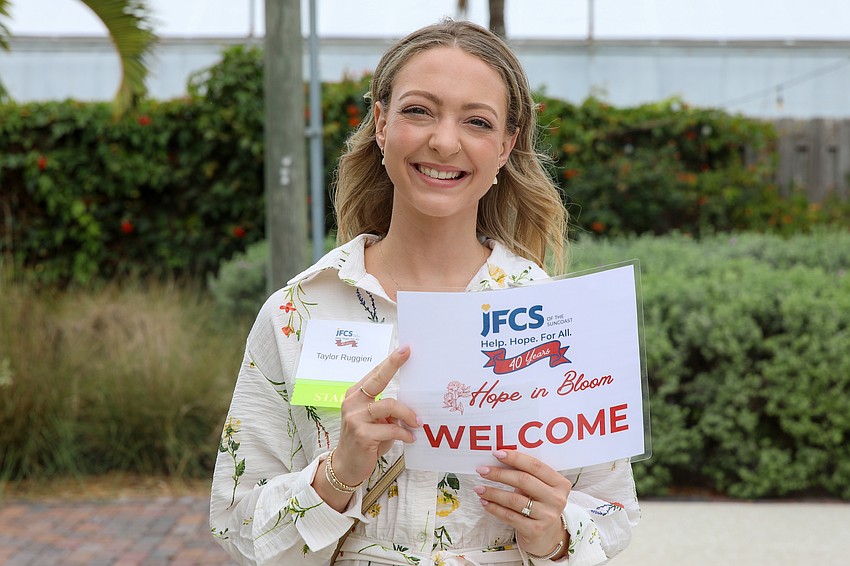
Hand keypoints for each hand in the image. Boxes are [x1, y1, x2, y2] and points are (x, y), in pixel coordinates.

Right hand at [333, 345, 418, 488]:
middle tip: (407, 354)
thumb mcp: (376, 422)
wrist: (347, 466)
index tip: (405, 349)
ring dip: (407, 414)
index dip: (390, 361)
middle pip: (377, 380)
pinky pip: (391, 429)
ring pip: (389, 406)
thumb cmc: (365, 441)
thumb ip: (388, 411)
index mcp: (355, 395)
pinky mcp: (362, 434)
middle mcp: (353, 403)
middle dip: (392, 365)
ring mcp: (355, 418)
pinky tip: (410, 438)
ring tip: (417, 423)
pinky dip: (404, 433)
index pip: (374, 374)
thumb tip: (411, 406)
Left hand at [474, 450, 570, 558]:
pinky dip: (494, 508)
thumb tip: (500, 459)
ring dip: (493, 492)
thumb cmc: (540, 506)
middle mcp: (556, 499)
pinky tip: (485, 502)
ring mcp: (547, 516)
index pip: (535, 466)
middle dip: (500, 474)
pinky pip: (510, 516)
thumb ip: (527, 475)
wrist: (548, 537)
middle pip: (524, 480)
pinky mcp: (535, 531)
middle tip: (482, 470)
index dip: (515, 458)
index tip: (497, 453)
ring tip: (479, 488)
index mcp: (560, 483)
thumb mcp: (540, 489)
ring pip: (514, 500)